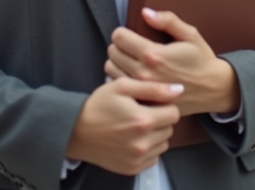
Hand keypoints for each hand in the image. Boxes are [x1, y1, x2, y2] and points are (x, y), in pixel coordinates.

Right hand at [65, 77, 182, 175]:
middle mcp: (143, 143)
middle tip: (142, 113)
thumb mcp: (122, 86)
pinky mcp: (132, 169)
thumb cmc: (98, 105)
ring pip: (164, 144)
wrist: (75, 131)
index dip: (164, 105)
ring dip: (156, 135)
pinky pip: (154, 158)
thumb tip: (179, 90)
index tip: (151, 103)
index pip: (174, 113)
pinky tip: (133, 140)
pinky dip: (148, 149)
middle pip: (170, 129)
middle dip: (160, 119)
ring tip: (137, 126)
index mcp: (143, 120)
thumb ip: (152, 87)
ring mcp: (138, 158)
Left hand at [105, 8, 240, 116]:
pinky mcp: (143, 100)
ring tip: (130, 60)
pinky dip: (121, 78)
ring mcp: (142, 89)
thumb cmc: (201, 61)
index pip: (119, 37)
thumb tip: (145, 12)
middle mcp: (144, 73)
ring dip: (117, 62)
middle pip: (112, 52)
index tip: (130, 34)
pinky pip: (120, 86)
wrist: (213, 89)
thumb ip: (167, 21)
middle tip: (130, 46)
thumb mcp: (190, 35)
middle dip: (119, 46)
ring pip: (111, 70)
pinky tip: (131, 75)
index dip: (123, 32)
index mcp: (153, 54)